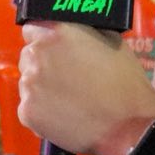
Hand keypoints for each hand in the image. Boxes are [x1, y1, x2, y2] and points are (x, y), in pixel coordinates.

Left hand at [18, 22, 154, 154]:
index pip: (32, 28)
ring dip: (41, 87)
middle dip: (43, 64)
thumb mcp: (110, 40)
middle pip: (29, 56)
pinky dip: (42, 111)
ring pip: (28, 82)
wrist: (127, 125)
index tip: (56, 50)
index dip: (44, 39)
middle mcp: (35, 56)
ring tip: (67, 99)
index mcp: (54, 33)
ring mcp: (28, 86)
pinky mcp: (26, 113)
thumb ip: (82, 32)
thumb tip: (72, 32)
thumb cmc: (124, 81)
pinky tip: (63, 115)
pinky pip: (29, 108)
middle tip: (66, 77)